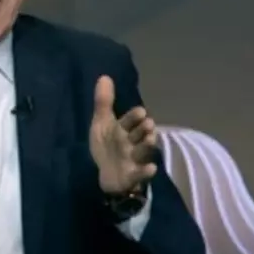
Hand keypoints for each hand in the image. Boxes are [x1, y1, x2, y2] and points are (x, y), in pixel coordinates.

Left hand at [89, 75, 157, 194]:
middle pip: (139, 134)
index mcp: (124, 129)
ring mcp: (134, 159)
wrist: (104, 175)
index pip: (130, 120)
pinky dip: (146, 171)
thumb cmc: (107, 146)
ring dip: (146, 146)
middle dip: (143, 129)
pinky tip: (151, 168)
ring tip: (150, 139)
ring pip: (142, 151)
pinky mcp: (133, 176)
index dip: (134, 117)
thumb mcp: (102, 124)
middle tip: (148, 124)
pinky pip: (140, 174)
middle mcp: (132, 142)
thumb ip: (104, 102)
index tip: (140, 112)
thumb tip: (104, 76)